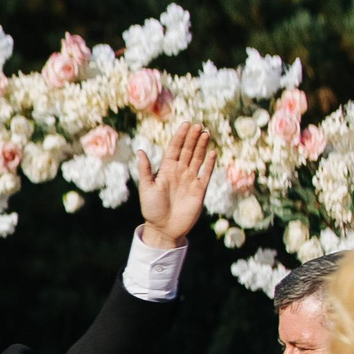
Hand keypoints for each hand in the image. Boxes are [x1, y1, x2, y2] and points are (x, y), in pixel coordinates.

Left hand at [133, 120, 214, 250]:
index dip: (180, 136)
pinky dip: (210, 164)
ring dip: (202, 146)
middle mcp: (179, 172)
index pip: (174, 148)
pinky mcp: (200, 190)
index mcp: (166, 170)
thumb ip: (145, 170)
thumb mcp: (146, 188)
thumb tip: (140, 150)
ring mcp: (190, 180)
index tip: (185, 124)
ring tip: (206, 133)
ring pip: (198, 158)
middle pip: (188, 150)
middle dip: (192, 138)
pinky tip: (213, 153)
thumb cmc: (152, 209)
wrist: (164, 229)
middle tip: (198, 125)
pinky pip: (206, 174)